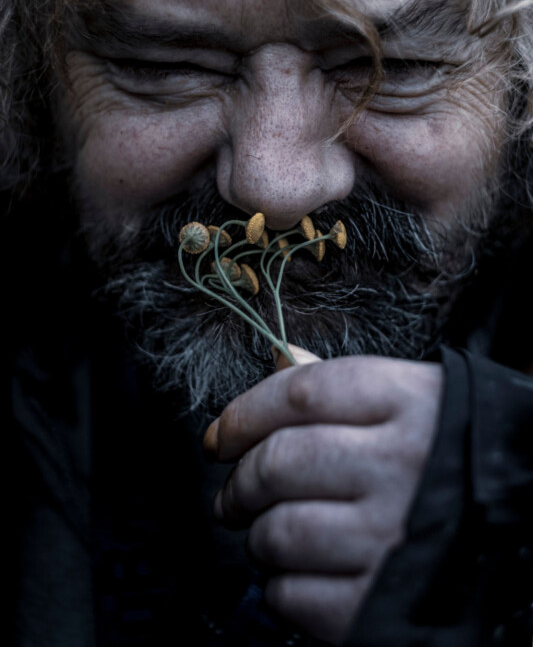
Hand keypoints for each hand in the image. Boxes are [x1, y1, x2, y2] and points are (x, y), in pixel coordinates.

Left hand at [203, 347, 443, 644]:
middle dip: (239, 482)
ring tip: (269, 533)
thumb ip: (342, 386)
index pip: (299, 394)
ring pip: (278, 531)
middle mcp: (403, 465)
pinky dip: (280, 585)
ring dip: (258, 535)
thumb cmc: (451, 455)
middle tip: (232, 493)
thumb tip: (276, 358)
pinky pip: (294, 594)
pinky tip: (300, 572)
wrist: (518, 519)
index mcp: (410, 403)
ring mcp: (395, 536)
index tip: (221, 436)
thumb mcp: (415, 401)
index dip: (243, 414)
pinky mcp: (384, 601)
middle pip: (279, 462)